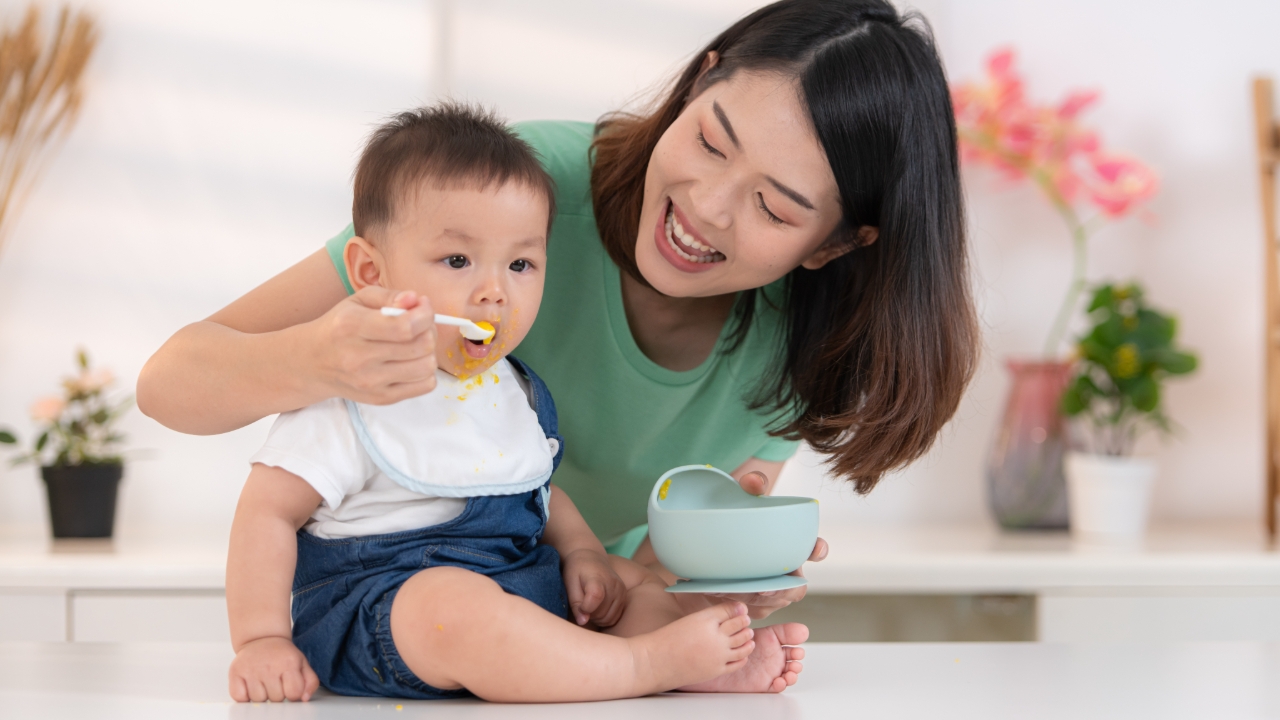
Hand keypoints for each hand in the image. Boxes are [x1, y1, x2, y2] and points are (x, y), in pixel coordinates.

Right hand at [229, 636, 319, 702]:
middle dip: (278, 694)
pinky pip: (240, 698)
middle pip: (276, 699)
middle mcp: (269, 666)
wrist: (262, 638)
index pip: (294, 693)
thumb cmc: (282, 654)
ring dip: (262, 696)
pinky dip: (245, 696)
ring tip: (264, 682)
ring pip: (258, 701)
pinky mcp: (235, 672)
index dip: (293, 694)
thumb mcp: (302, 663)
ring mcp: (251, 670)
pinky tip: (251, 685)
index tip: (290, 686)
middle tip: (276, 681)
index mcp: (288, 663)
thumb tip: (305, 698)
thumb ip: (310, 681)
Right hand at [312, 287, 437, 404]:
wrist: (313, 363)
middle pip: (422, 346)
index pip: (405, 327)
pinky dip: (425, 371)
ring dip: (429, 352)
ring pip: (427, 367)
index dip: (425, 314)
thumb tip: (415, 299)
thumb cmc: (339, 327)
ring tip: (415, 343)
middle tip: (419, 324)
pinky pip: (425, 385)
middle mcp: (359, 358)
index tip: (423, 306)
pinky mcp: (381, 398)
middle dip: (429, 330)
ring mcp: (370, 382)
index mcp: (351, 327)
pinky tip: (411, 361)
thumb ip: (390, 296)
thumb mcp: (358, 301)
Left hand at [562, 548, 627, 626]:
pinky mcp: (624, 596)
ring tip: (589, 607)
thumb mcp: (570, 584)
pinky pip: (615, 617)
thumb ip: (575, 603)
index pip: (595, 597)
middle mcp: (613, 584)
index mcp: (598, 578)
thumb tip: (583, 622)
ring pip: (609, 618)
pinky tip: (597, 609)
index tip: (579, 605)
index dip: (585, 607)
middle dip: (589, 615)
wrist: (590, 558)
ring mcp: (621, 590)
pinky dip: (605, 618)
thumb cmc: (576, 571)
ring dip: (597, 618)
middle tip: (582, 606)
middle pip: (601, 613)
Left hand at [710, 469, 828, 619]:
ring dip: (756, 600)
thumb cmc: (740, 516)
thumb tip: (754, 482)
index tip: (816, 548)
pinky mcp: (755, 605)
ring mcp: (773, 591)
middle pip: (795, 589)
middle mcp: (788, 572)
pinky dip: (738, 604)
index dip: (818, 550)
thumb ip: (751, 485)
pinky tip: (719, 595)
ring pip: (773, 603)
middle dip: (783, 590)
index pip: (815, 549)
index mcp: (794, 546)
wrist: (717, 537)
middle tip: (765, 587)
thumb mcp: (744, 498)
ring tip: (734, 591)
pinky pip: (752, 609)